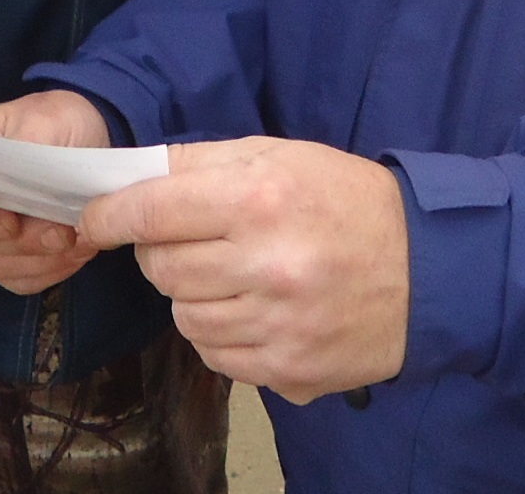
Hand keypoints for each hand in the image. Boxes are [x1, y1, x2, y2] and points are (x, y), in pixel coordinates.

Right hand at [0, 91, 111, 294]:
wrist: (86, 137)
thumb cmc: (57, 122)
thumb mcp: (42, 120)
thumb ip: (22, 145)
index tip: (14, 223)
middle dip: (28, 242)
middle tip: (65, 231)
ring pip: (4, 266)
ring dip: (46, 259)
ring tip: (80, 239)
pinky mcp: (12, 257)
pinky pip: (23, 279)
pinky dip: (53, 271)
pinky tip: (76, 252)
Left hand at [79, 136, 408, 402]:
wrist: (428, 270)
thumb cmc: (349, 201)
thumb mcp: (282, 155)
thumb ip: (202, 162)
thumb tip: (131, 177)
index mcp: (261, 198)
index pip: (153, 210)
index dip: (111, 215)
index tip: (95, 219)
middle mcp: (267, 264)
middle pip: (162, 268)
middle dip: (163, 252)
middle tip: (194, 241)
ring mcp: (279, 325)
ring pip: (184, 317)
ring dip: (193, 296)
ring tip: (234, 275)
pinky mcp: (290, 370)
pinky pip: (217, 356)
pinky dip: (221, 334)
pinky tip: (253, 310)